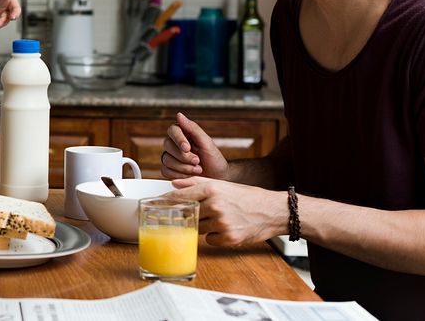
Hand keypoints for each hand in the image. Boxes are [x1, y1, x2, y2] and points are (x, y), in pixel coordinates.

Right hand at [161, 112, 230, 179]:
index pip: (172, 130)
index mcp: (184, 134)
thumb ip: (193, 128)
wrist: (218, 178)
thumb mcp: (206, 143)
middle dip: (184, 156)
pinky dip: (178, 175)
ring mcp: (171, 157)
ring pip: (166, 159)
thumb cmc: (214, 159)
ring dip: (183, 167)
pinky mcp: (170, 170)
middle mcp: (175, 144)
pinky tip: (189, 175)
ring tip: (197, 170)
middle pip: (168, 145)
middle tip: (198, 161)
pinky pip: (165, 171)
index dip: (178, 139)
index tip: (187, 148)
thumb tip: (179, 115)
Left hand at [168, 177, 286, 245]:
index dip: (164, 202)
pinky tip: (225, 229)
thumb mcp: (222, 184)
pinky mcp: (229, 238)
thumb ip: (195, 183)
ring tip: (219, 219)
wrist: (273, 210)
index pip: (179, 196)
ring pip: (197, 228)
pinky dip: (214, 237)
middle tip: (189, 215)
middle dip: (185, 216)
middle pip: (186, 214)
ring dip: (203, 226)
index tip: (152, 205)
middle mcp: (215, 205)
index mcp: (211, 189)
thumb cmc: (247, 196)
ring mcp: (222, 222)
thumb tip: (173, 182)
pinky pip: (209, 240)